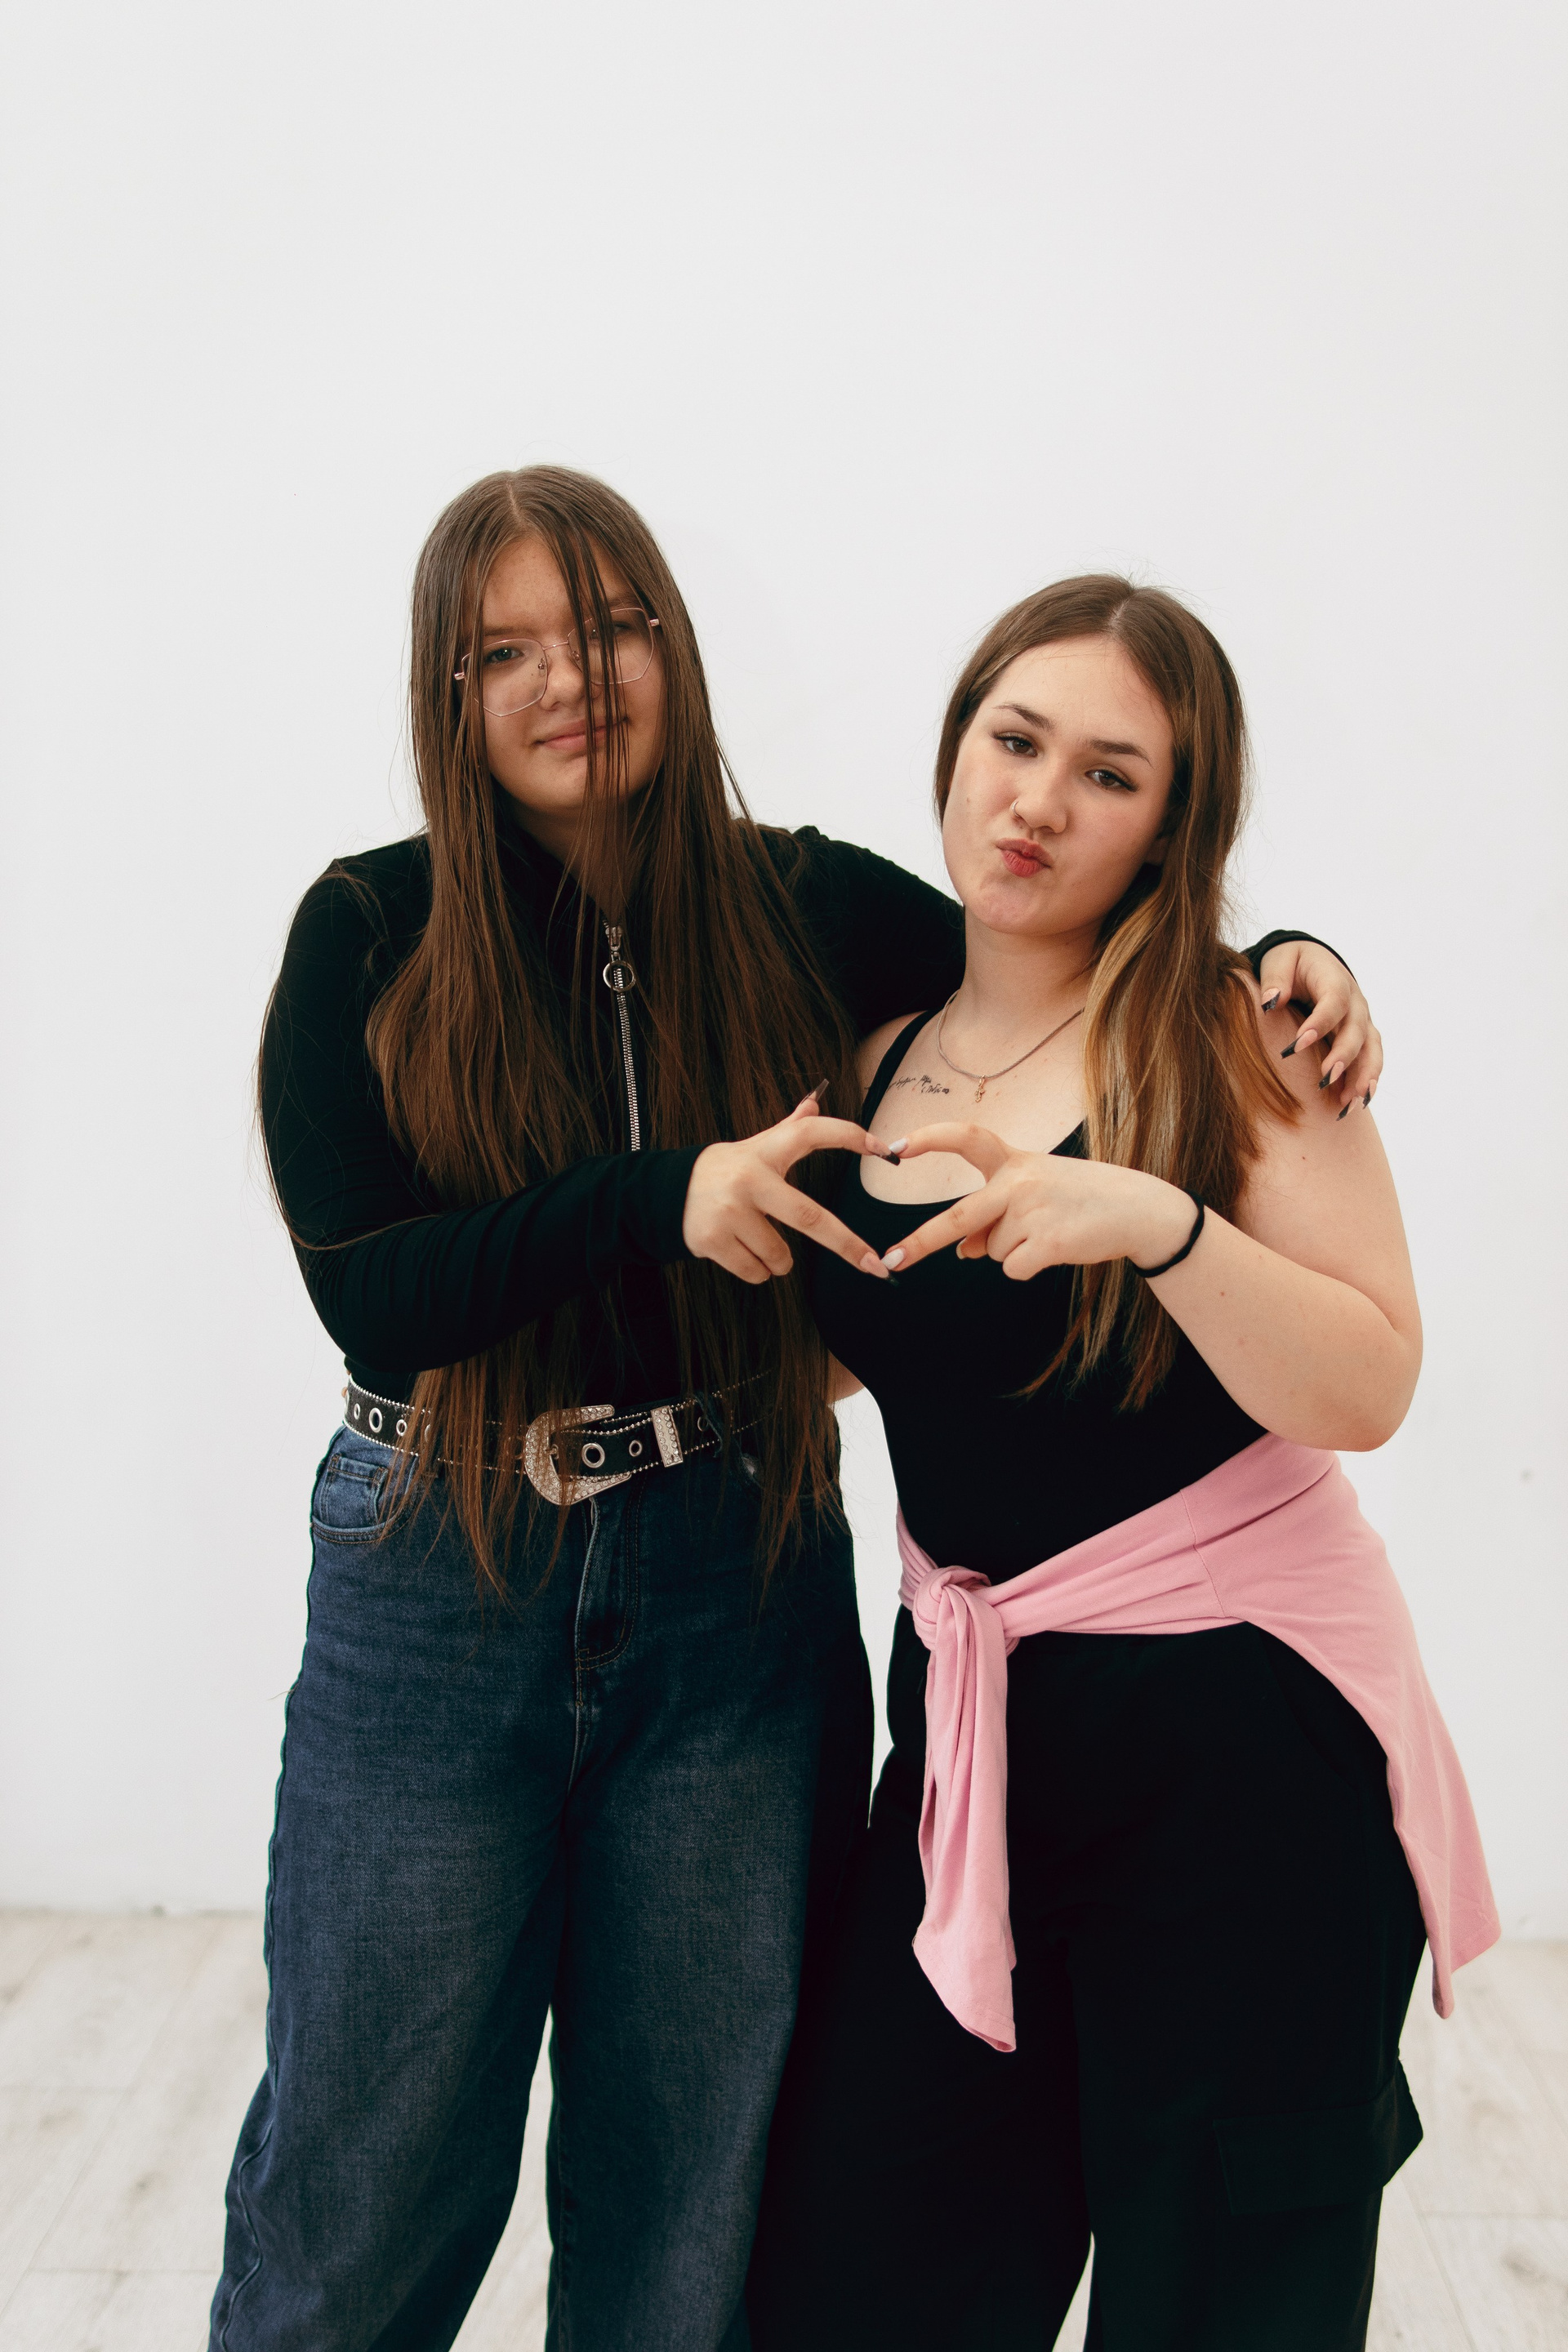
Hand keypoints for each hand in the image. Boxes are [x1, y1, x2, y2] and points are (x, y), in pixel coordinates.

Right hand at [683, 1094, 893, 1286]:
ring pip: (780, 1256)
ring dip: (779, 1261)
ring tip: (754, 1239)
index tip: (885, 1150)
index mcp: (764, 1152)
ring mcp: (730, 1212)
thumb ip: (788, 1129)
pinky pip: (756, 1272)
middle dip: (847, 1245)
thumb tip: (815, 1101)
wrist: (664, 1193)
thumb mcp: (754, 1147)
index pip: (812, 1133)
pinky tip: (737, 1250)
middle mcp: (748, 1179)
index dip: (849, 1137)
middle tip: (875, 1266)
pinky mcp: (712, 1241)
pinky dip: (756, 1271)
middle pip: (810, 1218)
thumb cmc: (723, 1172)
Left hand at [876, 1123, 1191, 1279]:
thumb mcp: (1036, 1193)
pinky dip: (1029, 1266)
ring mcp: (1033, 1211)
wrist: (1138, 1209)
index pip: (966, 1137)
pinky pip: (1014, 1268)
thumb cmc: (1080, 1199)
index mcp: (1014, 1160)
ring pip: (994, 1249)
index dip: (929, 1138)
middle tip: (890, 1260)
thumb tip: (964, 1250)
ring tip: (1051, 1230)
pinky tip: (1057, 1247)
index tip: (893, 1148)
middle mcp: (1019, 1181)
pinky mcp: (1049, 1242)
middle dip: (921, 1242)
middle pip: (958, 1216)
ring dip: (1015, 1250)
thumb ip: (996, 1215)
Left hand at [1256, 941, 1381, 1115]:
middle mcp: (1355, 1001)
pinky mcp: (1362, 1037)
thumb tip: (1270, 1002)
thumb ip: (1275, 979)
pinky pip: (1370, 1060)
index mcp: (1334, 979)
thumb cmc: (1291, 962)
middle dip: (1343, 1055)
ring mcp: (1361, 1021)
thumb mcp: (1279, 961)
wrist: (1311, 962)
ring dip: (1362, 1076)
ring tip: (1347, 1102)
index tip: (1298, 1044)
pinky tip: (1355, 1103)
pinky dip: (1366, 1081)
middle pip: (1356, 1030)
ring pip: (1371, 1049)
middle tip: (1325, 1078)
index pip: (1334, 1000)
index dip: (1320, 1022)